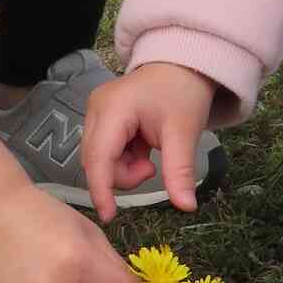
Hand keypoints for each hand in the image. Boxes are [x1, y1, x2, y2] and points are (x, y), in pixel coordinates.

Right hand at [83, 63, 216, 222]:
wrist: (185, 65)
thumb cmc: (183, 93)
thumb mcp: (184, 133)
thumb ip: (180, 172)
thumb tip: (185, 206)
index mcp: (113, 109)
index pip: (99, 158)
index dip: (101, 190)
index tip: (109, 217)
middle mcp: (96, 109)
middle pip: (96, 161)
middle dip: (123, 175)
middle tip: (151, 169)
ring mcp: (96, 112)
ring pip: (100, 159)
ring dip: (124, 168)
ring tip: (149, 156)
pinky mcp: (101, 117)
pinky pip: (105, 151)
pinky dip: (124, 159)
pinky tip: (142, 149)